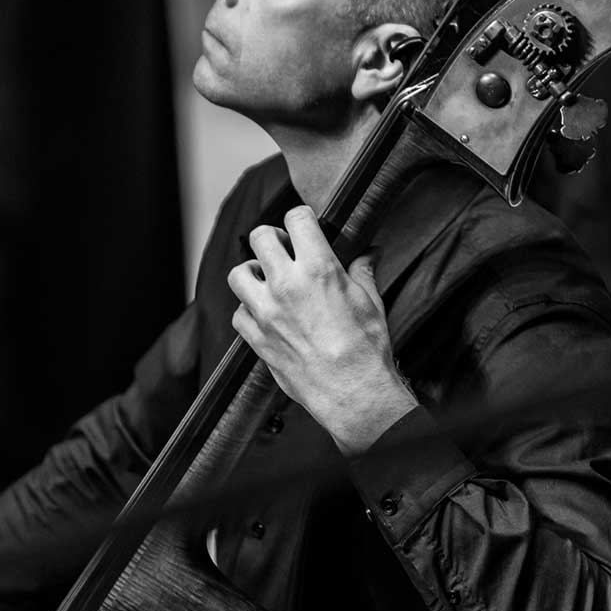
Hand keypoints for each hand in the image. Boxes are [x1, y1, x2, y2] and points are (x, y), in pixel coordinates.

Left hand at [228, 206, 417, 455]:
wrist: (352, 392)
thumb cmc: (366, 349)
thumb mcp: (372, 302)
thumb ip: (363, 271)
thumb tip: (368, 253)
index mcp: (318, 268)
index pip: (297, 219)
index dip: (302, 218)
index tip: (305, 225)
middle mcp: (286, 285)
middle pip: (261, 237)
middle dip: (273, 238)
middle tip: (285, 250)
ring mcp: (266, 312)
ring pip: (239, 273)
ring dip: (253, 272)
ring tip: (269, 280)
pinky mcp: (256, 337)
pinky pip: (238, 313)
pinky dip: (249, 310)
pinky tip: (266, 314)